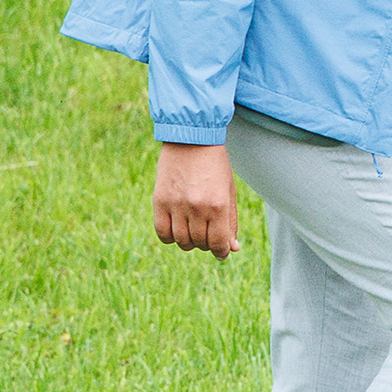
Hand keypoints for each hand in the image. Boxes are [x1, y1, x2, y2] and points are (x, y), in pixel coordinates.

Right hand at [153, 143, 240, 257]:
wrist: (191, 139)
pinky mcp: (159, 201)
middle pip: (200, 243)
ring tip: (194, 230)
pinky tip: (177, 229)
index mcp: (218, 205)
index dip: (221, 252)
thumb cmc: (215, 166)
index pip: (218, 243)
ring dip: (189, 241)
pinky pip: (162, 233)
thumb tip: (232, 248)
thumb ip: (230, 221)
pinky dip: (170, 237)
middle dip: (206, 244)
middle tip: (208, 234)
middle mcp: (197, 208)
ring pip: (181, 241)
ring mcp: (176, 205)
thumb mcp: (229, 192)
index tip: (222, 252)